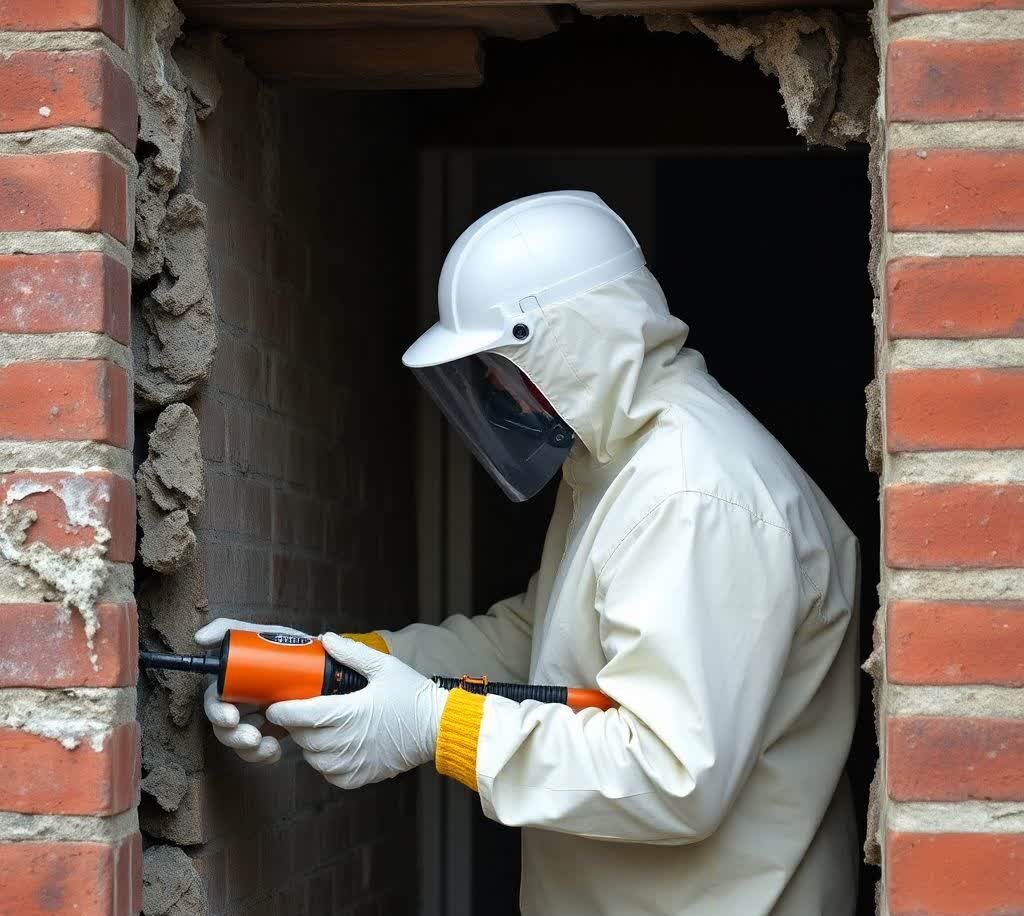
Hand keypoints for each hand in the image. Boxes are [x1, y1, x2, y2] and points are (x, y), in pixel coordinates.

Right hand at [195, 617, 308, 764]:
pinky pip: (258, 750)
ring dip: (248, 747)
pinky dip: (264, 753)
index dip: (216, 709)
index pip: (214, 697)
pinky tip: (276, 750)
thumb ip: (232, 629)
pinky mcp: (272, 732)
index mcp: (238, 680)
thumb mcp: (269, 634)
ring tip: (267, 745)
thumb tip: (199, 637)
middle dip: (231, 734)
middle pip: (223, 723)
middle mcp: (243, 700)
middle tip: (250, 737)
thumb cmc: (297, 650)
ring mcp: (257, 718)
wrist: (333, 671)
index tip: (230, 717)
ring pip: (238, 739)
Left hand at [265, 633, 447, 788]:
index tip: (274, 705)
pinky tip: (333, 746)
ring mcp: (353, 763)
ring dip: (308, 743)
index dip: (282, 711)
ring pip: (312, 757)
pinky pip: (328, 773)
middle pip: (303, 737)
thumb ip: (351, 653)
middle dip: (295, 724)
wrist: (437, 727)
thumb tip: (326, 639)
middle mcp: (347, 742)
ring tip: (316, 727)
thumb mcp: (383, 667)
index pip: (301, 716)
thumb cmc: (411, 696)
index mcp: (349, 713)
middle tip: (297, 710)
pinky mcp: (360, 777)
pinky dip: (324, 761)